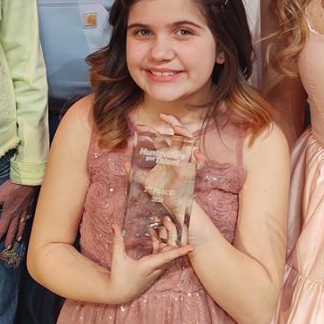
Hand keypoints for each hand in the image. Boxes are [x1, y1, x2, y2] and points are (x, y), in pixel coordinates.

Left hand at [0, 180, 37, 248]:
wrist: (27, 181)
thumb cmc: (12, 188)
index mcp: (8, 213)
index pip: (2, 228)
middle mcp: (17, 214)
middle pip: (13, 229)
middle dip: (9, 239)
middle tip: (8, 247)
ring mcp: (24, 210)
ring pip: (21, 225)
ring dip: (19, 233)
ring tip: (18, 240)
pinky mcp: (30, 205)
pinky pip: (28, 217)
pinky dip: (27, 222)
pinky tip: (26, 223)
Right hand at [107, 224, 192, 303]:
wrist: (119, 293)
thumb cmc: (118, 277)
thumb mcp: (117, 259)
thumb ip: (117, 241)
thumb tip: (114, 226)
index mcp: (149, 266)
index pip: (167, 257)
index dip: (179, 251)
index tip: (191, 247)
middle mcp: (155, 268)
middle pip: (168, 250)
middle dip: (170, 234)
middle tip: (168, 220)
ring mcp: (155, 269)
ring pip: (165, 251)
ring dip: (164, 237)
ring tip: (161, 222)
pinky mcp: (153, 268)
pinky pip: (160, 254)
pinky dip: (159, 243)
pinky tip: (153, 234)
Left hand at [136, 114, 196, 236]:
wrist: (173, 206)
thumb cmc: (162, 193)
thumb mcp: (146, 181)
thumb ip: (136, 173)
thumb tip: (125, 165)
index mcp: (166, 155)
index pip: (159, 138)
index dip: (150, 131)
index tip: (138, 128)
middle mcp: (176, 156)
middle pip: (177, 134)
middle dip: (172, 123)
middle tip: (162, 116)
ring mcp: (185, 162)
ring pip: (189, 142)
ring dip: (185, 133)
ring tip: (177, 127)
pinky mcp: (191, 173)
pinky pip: (199, 163)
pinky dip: (199, 158)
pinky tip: (195, 153)